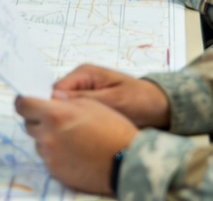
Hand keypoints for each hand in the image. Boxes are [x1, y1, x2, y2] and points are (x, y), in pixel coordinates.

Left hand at [15, 95, 135, 196]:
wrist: (126, 162)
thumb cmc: (111, 128)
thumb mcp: (90, 103)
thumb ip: (64, 100)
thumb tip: (49, 98)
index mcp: (54, 115)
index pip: (22, 105)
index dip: (24, 101)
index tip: (29, 100)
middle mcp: (48, 136)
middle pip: (28, 124)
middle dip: (37, 118)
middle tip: (55, 118)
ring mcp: (51, 157)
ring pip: (38, 142)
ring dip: (47, 136)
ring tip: (69, 136)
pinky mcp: (56, 172)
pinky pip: (48, 158)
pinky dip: (56, 152)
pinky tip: (73, 151)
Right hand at [53, 63, 169, 127]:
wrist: (160, 108)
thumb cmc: (139, 100)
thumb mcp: (114, 100)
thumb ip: (86, 99)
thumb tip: (55, 98)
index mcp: (84, 73)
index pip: (56, 89)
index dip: (52, 106)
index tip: (53, 125)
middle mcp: (81, 82)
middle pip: (58, 99)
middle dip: (58, 115)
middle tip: (61, 135)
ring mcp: (85, 95)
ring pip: (65, 110)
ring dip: (67, 122)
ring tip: (69, 138)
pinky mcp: (90, 108)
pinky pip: (75, 116)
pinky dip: (74, 126)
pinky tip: (76, 139)